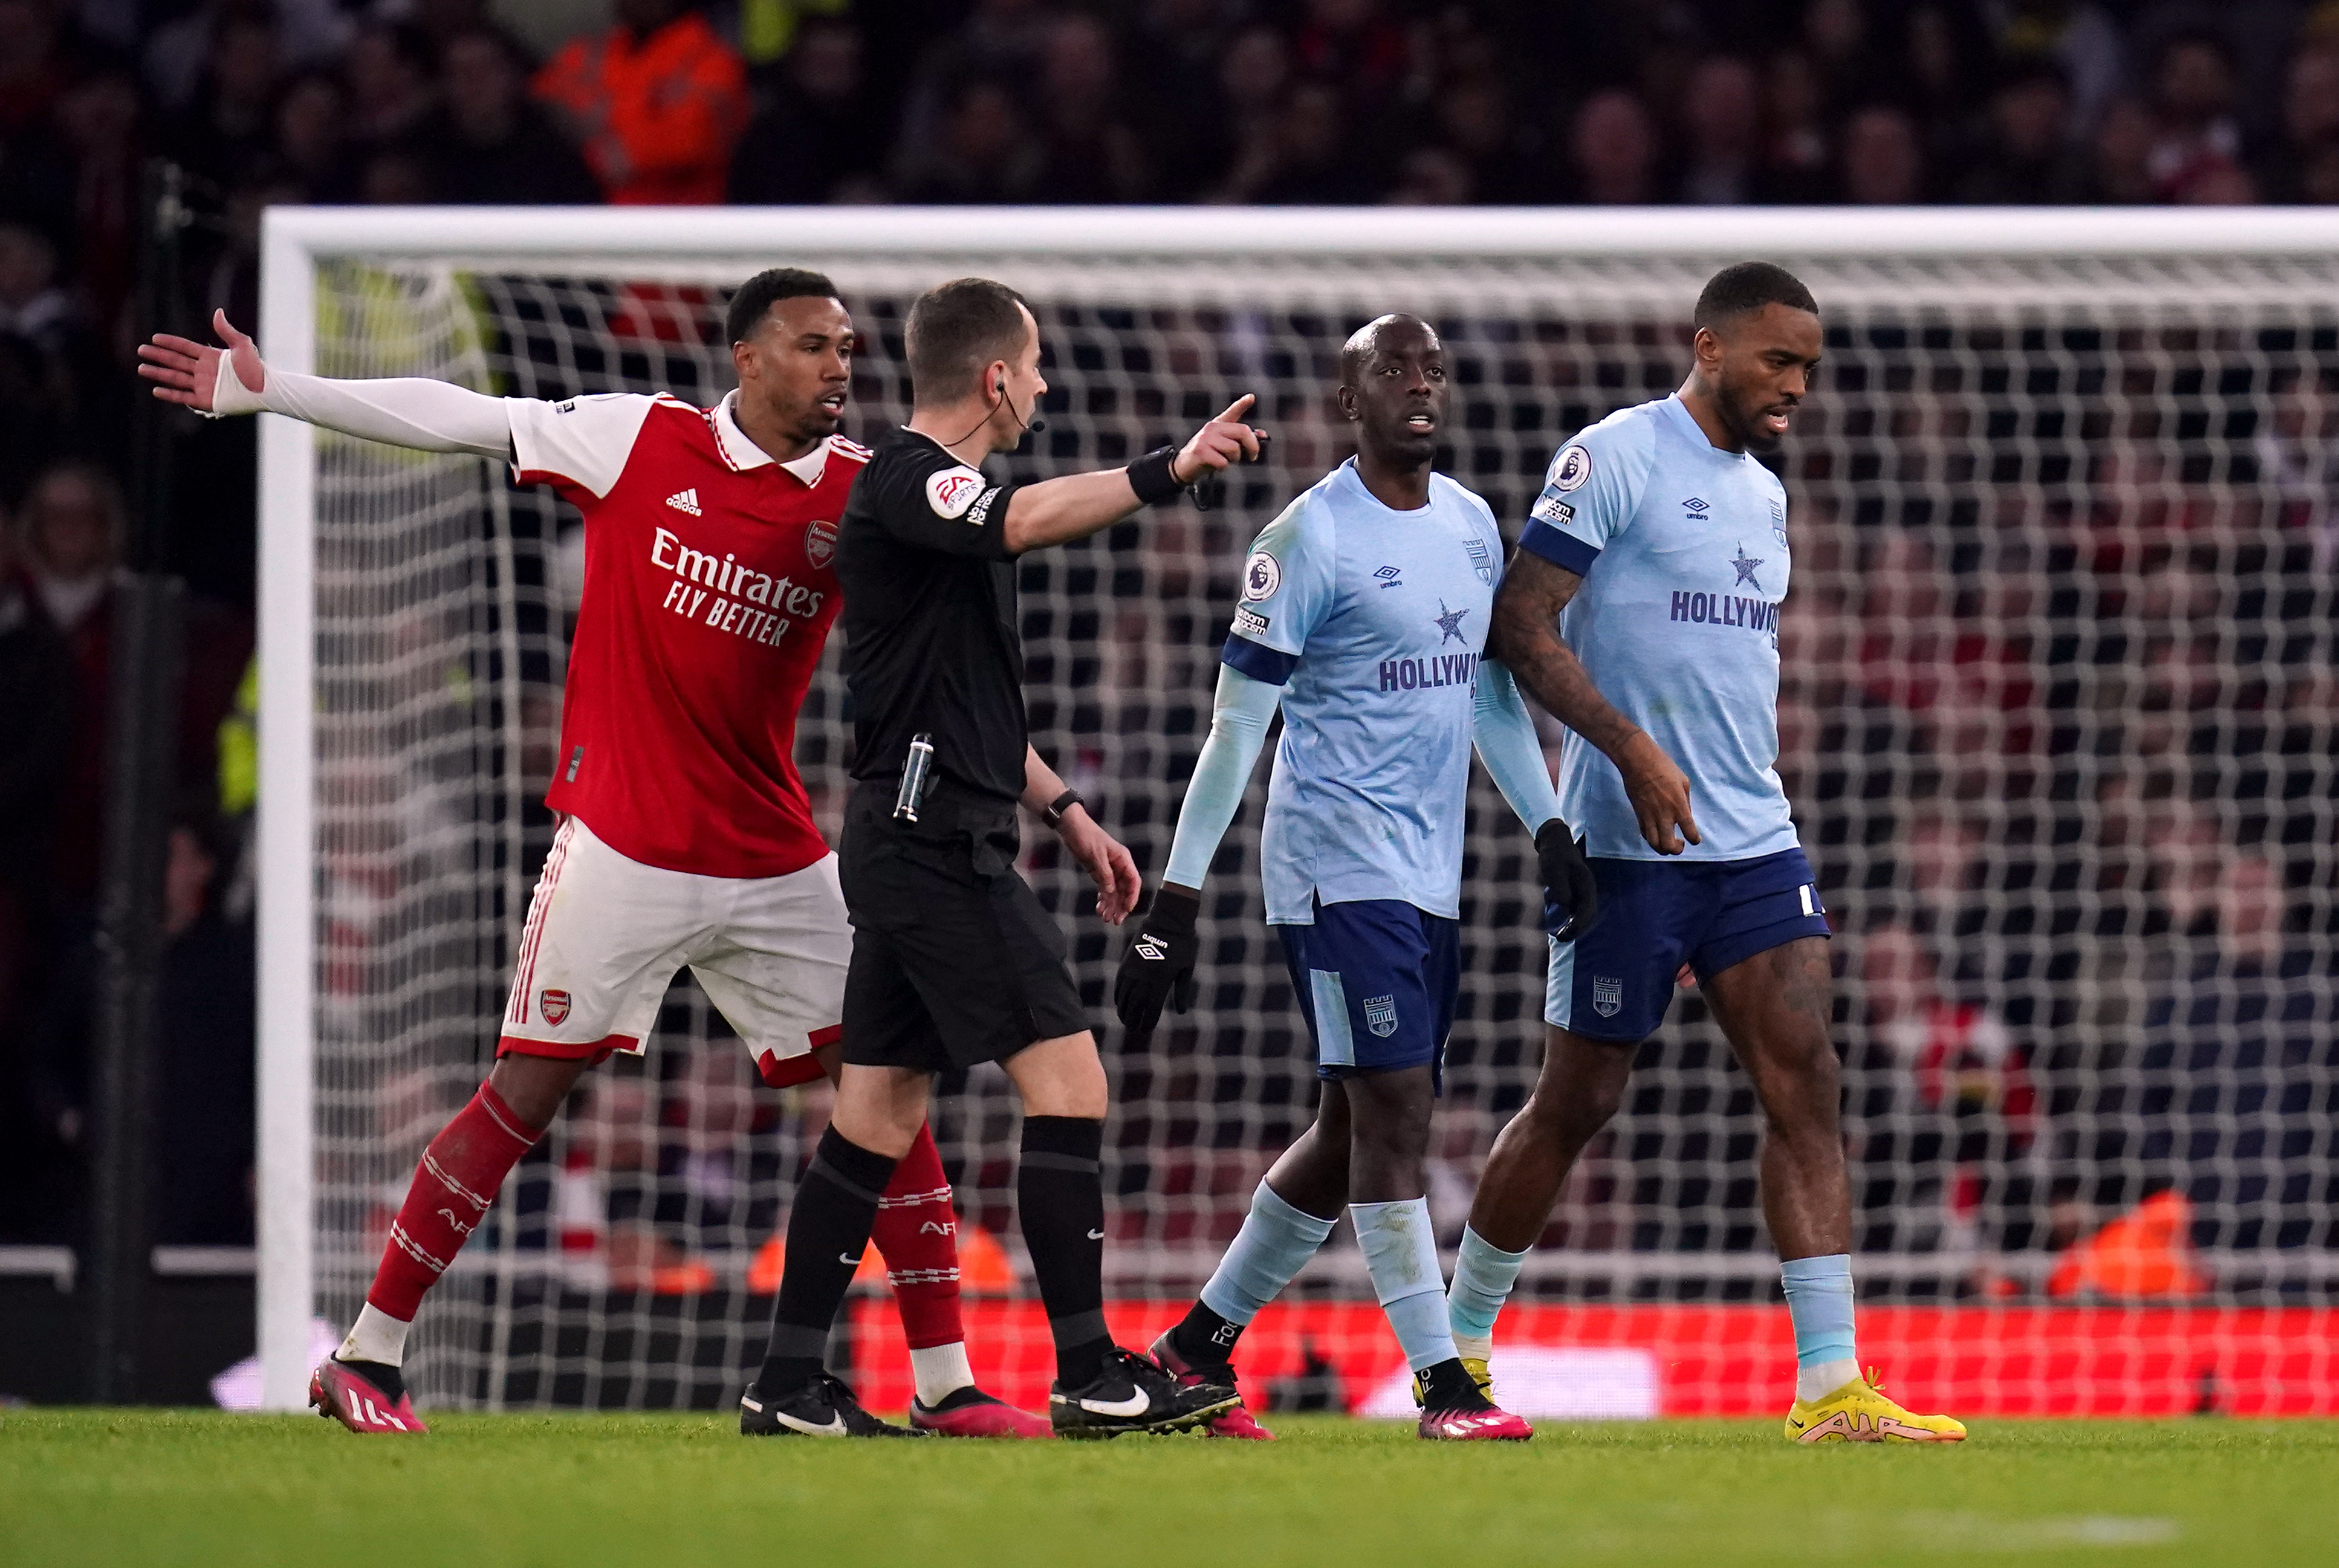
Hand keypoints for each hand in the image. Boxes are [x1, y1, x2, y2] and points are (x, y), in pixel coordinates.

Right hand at [138, 308, 265, 412]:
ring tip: (142, 368)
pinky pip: (184, 397)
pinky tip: (156, 390)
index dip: (170, 343)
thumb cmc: (256, 368)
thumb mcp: (242, 346)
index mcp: (211, 357)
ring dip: (158, 373)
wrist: (265, 390)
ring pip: (175, 378)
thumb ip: (227, 330)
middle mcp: (204, 371)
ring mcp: (203, 386)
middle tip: (141, 350)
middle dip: (158, 356)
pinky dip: (170, 394)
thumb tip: (218, 311)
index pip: (185, 348)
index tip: (154, 338)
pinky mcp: (206, 400)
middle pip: (176, 362)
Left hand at [1056, 805, 1140, 924]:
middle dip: (1120, 905)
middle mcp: (1118, 866)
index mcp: (1123, 859)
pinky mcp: (1098, 872)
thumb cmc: (1086, 835)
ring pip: (1114, 892)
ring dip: (1111, 905)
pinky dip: (1103, 899)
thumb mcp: (1096, 855)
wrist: (1070, 827)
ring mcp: (1108, 870)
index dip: (1132, 896)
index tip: (1126, 909)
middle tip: (1115, 920)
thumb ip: (1104, 873)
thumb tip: (1111, 891)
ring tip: (1105, 917)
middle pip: (1124, 890)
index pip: (1133, 881)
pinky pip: (1104, 889)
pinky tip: (1100, 908)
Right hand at [1113, 883, 1199, 1037]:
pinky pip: (1119, 985)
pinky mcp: (1126, 963)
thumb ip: (1182, 992)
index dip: (1148, 1023)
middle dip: (1133, 1020)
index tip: (1146, 1030)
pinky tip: (1120, 1003)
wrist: (1168, 920)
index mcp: (1161, 983)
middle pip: (1135, 1007)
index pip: (1151, 1011)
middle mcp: (1144, 980)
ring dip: (1123, 1011)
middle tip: (1134, 1029)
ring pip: (1124, 998)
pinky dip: (1118, 996)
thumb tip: (1180, 1011)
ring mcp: (1133, 971)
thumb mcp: (1186, 970)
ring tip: (1125, 1020)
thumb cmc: (1182, 945)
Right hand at [1172, 394, 1261, 482]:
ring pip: (1234, 448)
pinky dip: (1223, 467)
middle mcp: (1212, 428)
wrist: (1184, 466)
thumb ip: (1241, 439)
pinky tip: (1216, 466)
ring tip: (1226, 460)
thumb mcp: (1224, 445)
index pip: (1232, 412)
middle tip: (1252, 457)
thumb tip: (1262, 435)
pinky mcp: (1200, 452)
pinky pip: (1223, 462)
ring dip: (1235, 460)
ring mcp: (1205, 439)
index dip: (1242, 404)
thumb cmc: (1208, 455)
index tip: (1251, 397)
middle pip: (1243, 431)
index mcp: (1218, 424)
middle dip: (1253, 446)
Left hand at [1536, 819, 1598, 942]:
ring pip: (1585, 914)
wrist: (1555, 845)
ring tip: (1562, 937)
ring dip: (1576, 927)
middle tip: (1562, 938)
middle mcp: (1588, 890)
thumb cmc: (1554, 856)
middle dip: (1577, 929)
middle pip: (1589, 915)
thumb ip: (1560, 888)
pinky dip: (1573, 921)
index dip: (1578, 924)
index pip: (1587, 909)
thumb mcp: (1553, 870)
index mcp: (1586, 884)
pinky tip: (1563, 928)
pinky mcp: (1577, 894)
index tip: (1567, 933)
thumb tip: (1566, 905)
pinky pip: (1578, 911)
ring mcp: (1584, 893)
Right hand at [1617, 732, 1699, 854]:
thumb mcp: (1684, 782)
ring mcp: (1649, 817)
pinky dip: (1652, 839)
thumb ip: (1685, 801)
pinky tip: (1657, 833)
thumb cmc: (1664, 767)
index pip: (1690, 833)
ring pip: (1654, 844)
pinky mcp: (1638, 815)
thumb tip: (1685, 814)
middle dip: (1676, 850)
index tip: (1694, 839)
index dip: (1694, 840)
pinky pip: (1644, 834)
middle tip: (1679, 843)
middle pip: (1669, 846)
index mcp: (1679, 807)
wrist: (1638, 762)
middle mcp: (1664, 816)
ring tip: (1667, 842)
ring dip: (1662, 848)